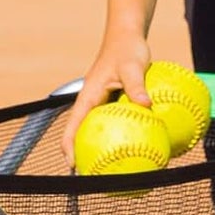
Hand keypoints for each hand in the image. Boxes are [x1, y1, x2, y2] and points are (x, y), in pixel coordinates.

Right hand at [61, 28, 152, 166]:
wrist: (127, 36)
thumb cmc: (127, 49)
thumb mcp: (132, 66)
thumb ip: (137, 86)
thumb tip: (146, 105)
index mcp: (88, 97)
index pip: (72, 127)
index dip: (69, 148)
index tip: (73, 167)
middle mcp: (92, 104)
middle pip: (81, 135)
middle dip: (83, 157)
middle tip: (94, 177)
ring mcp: (102, 104)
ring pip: (98, 132)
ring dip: (102, 150)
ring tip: (114, 170)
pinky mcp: (114, 103)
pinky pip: (115, 124)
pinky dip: (121, 137)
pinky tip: (138, 147)